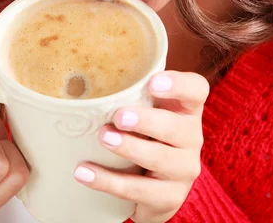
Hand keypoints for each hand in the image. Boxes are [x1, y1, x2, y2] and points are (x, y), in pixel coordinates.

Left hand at [74, 71, 208, 222]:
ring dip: (130, 148)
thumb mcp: (143, 111)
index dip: (179, 85)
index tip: (153, 82)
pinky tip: (84, 172)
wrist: (155, 187)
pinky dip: (108, 181)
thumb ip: (125, 93)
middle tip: (119, 117)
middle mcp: (190, 137)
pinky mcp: (169, 197)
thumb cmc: (144, 135)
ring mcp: (183, 169)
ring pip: (160, 159)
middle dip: (147, 121)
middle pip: (177, 127)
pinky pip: (139, 190)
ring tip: (104, 138)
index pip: (196, 90)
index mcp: (185, 109)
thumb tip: (76, 75)